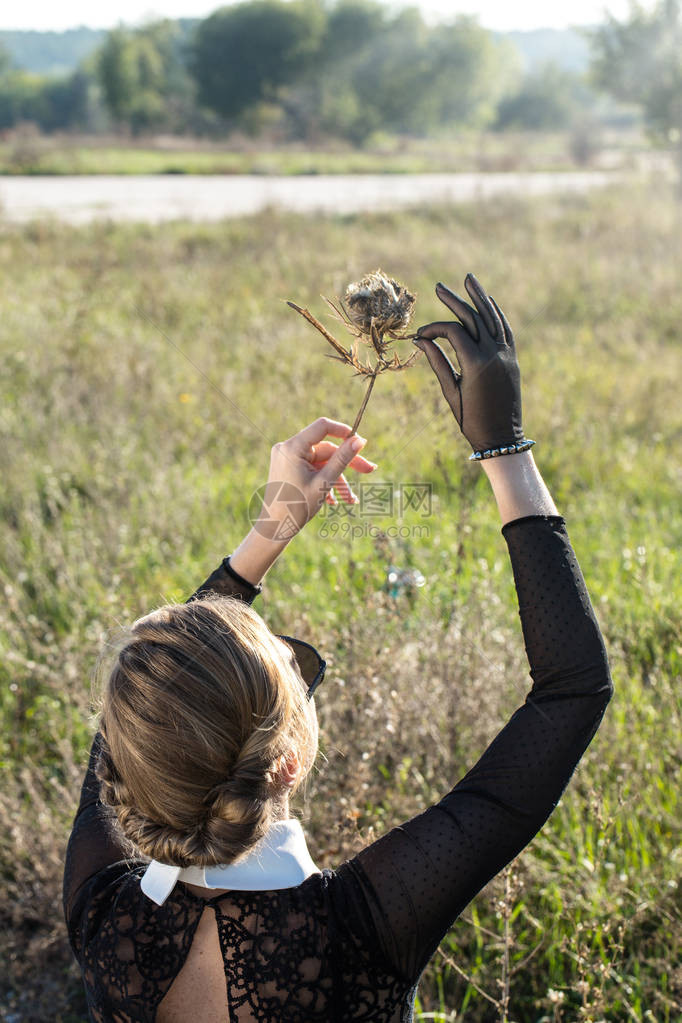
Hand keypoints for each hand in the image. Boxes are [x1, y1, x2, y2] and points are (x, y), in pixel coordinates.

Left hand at [253, 417, 375, 541]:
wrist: (274, 528)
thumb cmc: (297, 507)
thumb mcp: (325, 481)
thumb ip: (343, 458)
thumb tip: (360, 440)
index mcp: (293, 447)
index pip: (323, 427)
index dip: (344, 432)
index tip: (361, 442)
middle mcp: (287, 448)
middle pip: (326, 448)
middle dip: (347, 463)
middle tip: (370, 470)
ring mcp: (287, 458)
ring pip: (322, 462)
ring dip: (337, 478)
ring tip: (350, 499)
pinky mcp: (288, 467)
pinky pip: (312, 468)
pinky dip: (324, 480)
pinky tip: (334, 500)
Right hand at [414, 274, 525, 453]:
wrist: (502, 438)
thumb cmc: (471, 421)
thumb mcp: (451, 392)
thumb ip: (438, 363)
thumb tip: (420, 341)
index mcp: (476, 364)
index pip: (454, 332)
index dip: (435, 329)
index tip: (420, 336)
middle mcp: (494, 354)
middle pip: (473, 317)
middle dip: (454, 301)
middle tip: (439, 286)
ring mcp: (506, 355)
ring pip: (493, 318)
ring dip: (480, 297)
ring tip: (468, 280)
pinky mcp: (513, 359)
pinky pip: (505, 329)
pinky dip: (496, 314)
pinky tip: (488, 302)